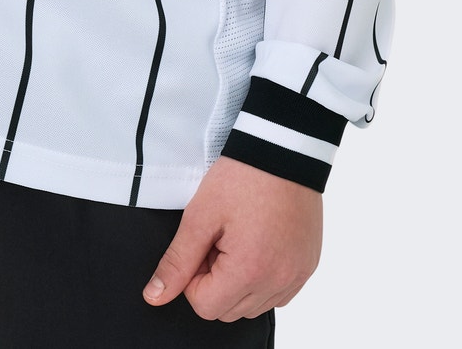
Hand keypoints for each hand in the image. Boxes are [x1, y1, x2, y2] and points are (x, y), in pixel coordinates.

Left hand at [143, 157, 322, 321]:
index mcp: (249, 271)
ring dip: (240, 282)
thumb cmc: (242, 177)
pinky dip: (263, 279)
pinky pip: (278, 294)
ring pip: (253, 306)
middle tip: (220, 239)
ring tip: (240, 238)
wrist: (283, 150)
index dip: (193, 277)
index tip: (202, 244)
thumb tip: (154, 296)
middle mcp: (278, 281)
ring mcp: (296, 276)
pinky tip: (259, 245)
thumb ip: (177, 261)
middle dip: (215, 281)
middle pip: (229, 310)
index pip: (205, 306)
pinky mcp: (307, 267)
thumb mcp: (200, 215)